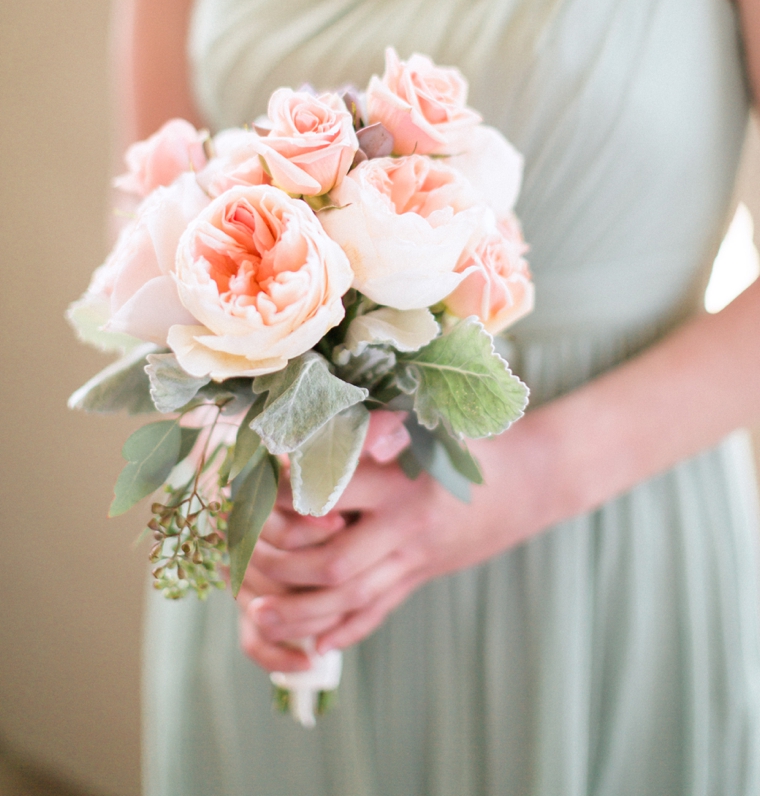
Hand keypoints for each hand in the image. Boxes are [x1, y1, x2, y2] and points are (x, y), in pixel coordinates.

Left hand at [235, 412, 547, 672]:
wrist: (537, 478)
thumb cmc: (477, 436)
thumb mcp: (434, 420)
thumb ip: (382, 425)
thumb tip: (324, 416)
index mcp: (403, 482)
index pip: (333, 494)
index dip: (288, 494)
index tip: (252, 488)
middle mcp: (407, 527)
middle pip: (336, 564)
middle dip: (285, 570)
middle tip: (243, 566)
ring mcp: (416, 559)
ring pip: (352, 600)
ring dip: (302, 614)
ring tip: (260, 615)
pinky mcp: (422, 576)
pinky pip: (379, 612)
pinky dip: (344, 629)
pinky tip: (313, 640)